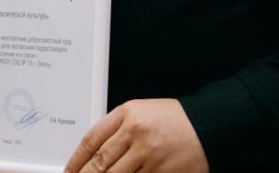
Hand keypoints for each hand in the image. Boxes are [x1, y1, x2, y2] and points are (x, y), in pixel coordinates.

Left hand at [64, 99, 208, 172]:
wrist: (209, 125)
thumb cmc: (174, 119)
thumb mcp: (142, 112)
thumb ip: (118, 127)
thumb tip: (95, 151)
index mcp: (127, 114)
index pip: (92, 140)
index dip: (76, 160)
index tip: (70, 170)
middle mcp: (136, 133)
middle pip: (100, 162)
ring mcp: (149, 155)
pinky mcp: (162, 171)